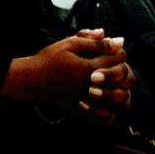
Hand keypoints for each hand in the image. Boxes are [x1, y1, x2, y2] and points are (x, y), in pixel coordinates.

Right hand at [3, 29, 128, 120]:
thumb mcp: (67, 45)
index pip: (118, 58)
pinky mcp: (85, 110)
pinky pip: (106, 116)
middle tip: (114, 63)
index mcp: (89, 68)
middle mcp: (93, 86)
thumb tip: (113, 36)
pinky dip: (111, 111)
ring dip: (122, 89)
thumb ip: (91, 41)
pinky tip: (107, 101)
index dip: (118, 51)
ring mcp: (90, 100)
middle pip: (123, 78)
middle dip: (122, 68)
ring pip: (120, 99)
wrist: (31, 80)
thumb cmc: (48, 60)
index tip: (113, 48)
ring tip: (115, 82)